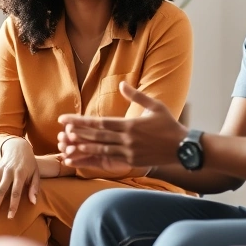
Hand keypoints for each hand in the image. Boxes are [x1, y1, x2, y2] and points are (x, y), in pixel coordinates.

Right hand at [0, 137, 38, 218]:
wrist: (18, 147)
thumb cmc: (29, 164)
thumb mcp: (36, 173)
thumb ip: (35, 188)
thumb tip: (33, 202)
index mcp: (20, 174)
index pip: (16, 191)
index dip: (13, 204)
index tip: (10, 216)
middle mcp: (8, 172)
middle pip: (1, 190)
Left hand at [58, 82, 186, 168]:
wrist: (183, 148)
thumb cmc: (170, 125)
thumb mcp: (155, 106)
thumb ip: (136, 96)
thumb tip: (121, 84)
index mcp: (130, 125)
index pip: (100, 123)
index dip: (81, 122)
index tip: (66, 120)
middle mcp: (127, 140)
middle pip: (97, 137)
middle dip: (78, 134)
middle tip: (61, 131)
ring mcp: (129, 152)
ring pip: (101, 150)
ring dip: (83, 148)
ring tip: (67, 146)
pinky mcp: (132, 161)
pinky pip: (109, 160)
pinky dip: (94, 160)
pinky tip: (83, 159)